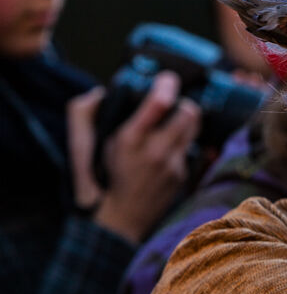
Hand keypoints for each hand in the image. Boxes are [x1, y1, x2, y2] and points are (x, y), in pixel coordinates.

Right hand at [67, 71, 200, 242]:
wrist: (123, 216)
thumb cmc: (104, 177)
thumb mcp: (88, 145)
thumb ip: (86, 114)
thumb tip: (100, 92)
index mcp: (130, 139)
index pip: (159, 103)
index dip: (166, 85)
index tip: (166, 77)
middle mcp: (156, 150)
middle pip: (188, 111)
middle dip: (183, 101)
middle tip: (174, 102)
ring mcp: (173, 163)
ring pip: (193, 127)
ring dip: (187, 118)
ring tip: (175, 118)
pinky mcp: (183, 174)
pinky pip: (190, 147)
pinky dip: (182, 140)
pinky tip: (170, 142)